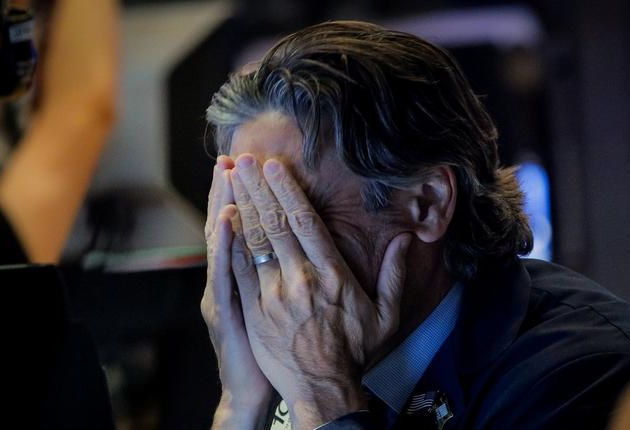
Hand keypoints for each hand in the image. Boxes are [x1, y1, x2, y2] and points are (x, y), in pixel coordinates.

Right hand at [201, 155, 272, 429]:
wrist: (255, 388)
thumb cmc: (274, 349)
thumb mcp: (278, 307)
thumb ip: (288, 273)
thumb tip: (303, 245)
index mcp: (248, 275)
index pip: (247, 227)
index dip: (249, 197)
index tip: (254, 165)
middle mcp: (231, 279)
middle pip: (230, 227)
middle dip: (232, 191)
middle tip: (232, 158)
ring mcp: (225, 293)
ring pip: (222, 243)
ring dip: (223, 206)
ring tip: (226, 175)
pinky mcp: (226, 311)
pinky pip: (224, 274)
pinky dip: (224, 247)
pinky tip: (227, 222)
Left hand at [228, 154, 411, 428]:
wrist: (323, 389)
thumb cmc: (356, 351)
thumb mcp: (386, 315)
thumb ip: (395, 275)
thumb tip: (406, 240)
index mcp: (332, 275)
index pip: (306, 223)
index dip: (289, 191)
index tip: (276, 166)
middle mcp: (301, 279)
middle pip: (275, 224)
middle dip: (258, 188)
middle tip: (244, 160)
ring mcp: (274, 296)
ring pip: (254, 242)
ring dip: (242, 207)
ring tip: (230, 179)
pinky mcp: (255, 312)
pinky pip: (240, 271)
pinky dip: (231, 243)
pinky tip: (223, 220)